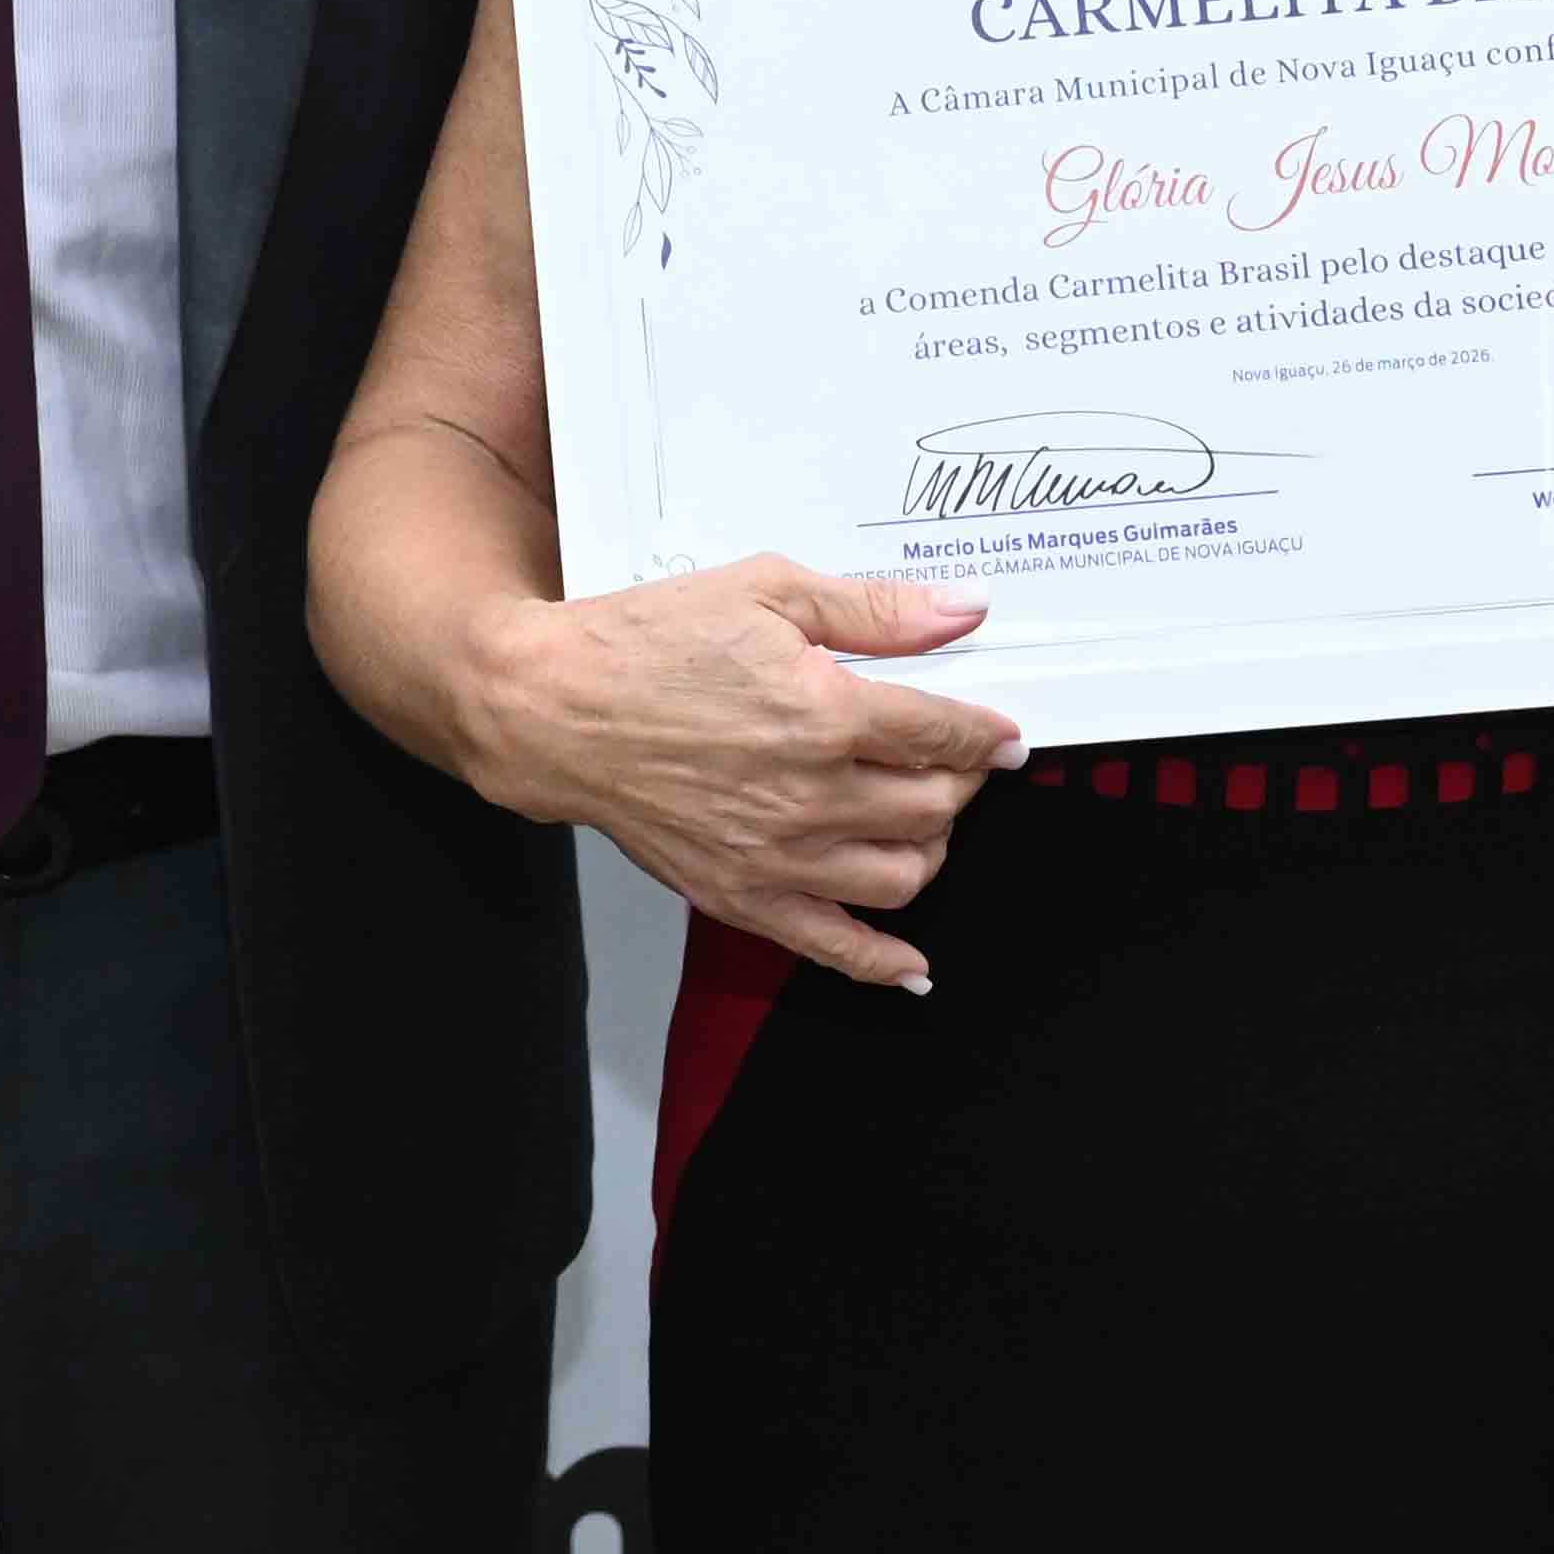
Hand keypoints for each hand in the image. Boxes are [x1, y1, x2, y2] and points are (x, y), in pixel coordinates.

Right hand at [449, 560, 1015, 990]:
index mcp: (825, 713)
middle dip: (959, 782)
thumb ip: (873, 609)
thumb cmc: (646, 642)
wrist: (552, 709)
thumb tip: (964, 613)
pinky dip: (885, 963)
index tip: (1001, 734)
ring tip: (915, 818)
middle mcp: (811, 794)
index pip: (945, 734)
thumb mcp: (765, 590)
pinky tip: (913, 964)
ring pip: (904, 876)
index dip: (986, 733)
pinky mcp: (741, 896)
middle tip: (946, 760)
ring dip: (931, 848)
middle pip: (936, 807)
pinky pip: (834, 947)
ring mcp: (777, 855)